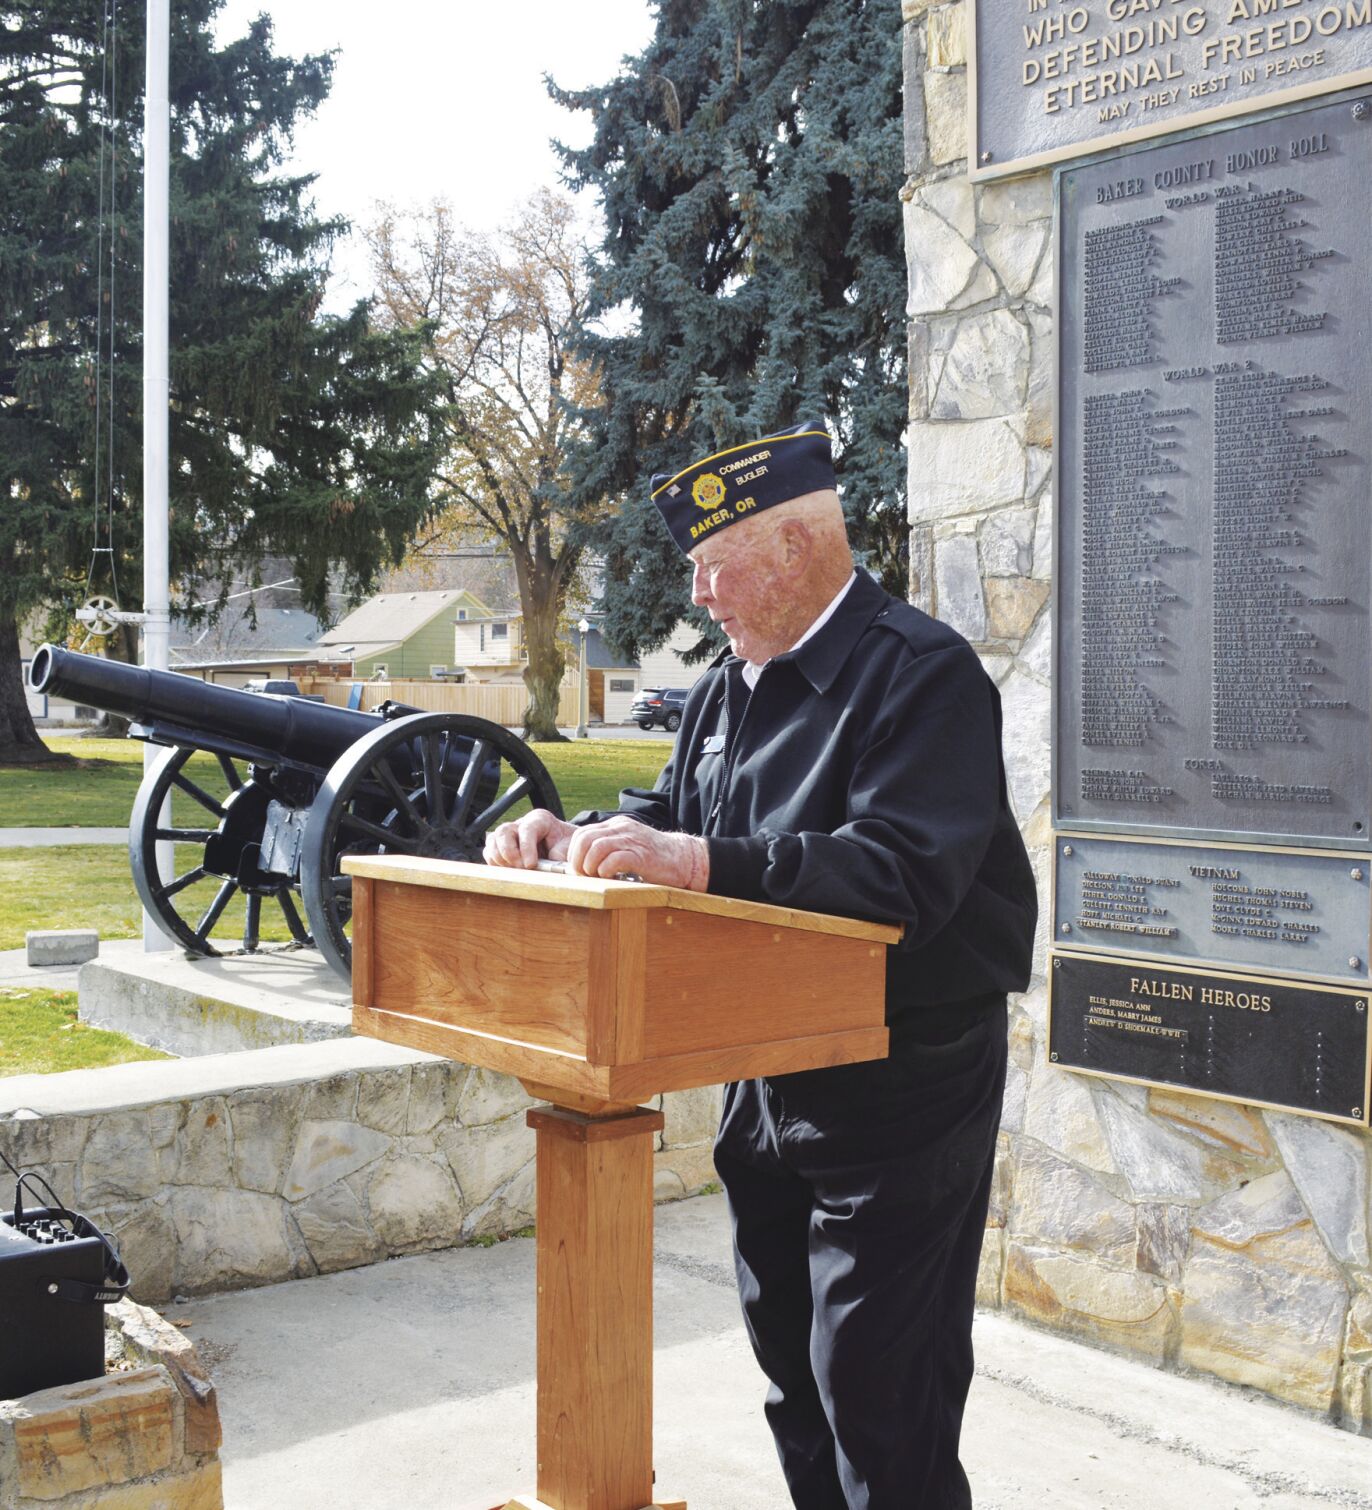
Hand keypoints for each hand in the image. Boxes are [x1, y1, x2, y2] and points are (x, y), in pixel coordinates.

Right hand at [483, 808, 575, 868]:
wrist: (564, 850)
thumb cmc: (566, 847)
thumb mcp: (568, 848)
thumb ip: (560, 855)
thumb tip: (549, 866)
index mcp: (540, 819)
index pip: (527, 829)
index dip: (526, 848)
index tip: (531, 865)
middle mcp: (521, 824)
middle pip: (504, 831)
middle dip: (510, 853)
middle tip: (521, 868)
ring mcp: (509, 835)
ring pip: (493, 841)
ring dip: (500, 859)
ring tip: (515, 871)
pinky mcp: (501, 847)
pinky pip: (489, 853)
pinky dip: (495, 864)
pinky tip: (508, 872)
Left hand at [565, 816, 709, 890]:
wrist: (684, 858)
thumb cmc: (653, 857)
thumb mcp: (627, 845)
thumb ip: (608, 848)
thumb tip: (582, 864)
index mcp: (616, 825)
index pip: (581, 834)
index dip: (573, 854)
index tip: (577, 869)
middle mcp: (622, 829)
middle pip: (584, 839)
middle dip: (578, 861)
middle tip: (583, 876)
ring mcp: (632, 841)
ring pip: (596, 848)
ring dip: (590, 866)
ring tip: (596, 877)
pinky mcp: (641, 856)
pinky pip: (614, 860)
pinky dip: (606, 870)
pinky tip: (610, 877)